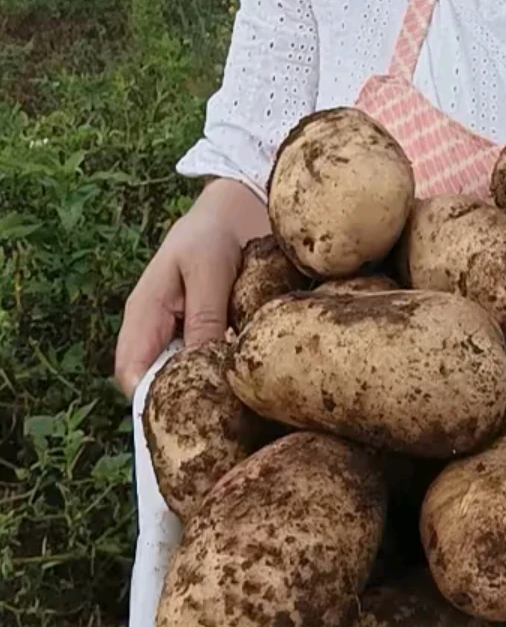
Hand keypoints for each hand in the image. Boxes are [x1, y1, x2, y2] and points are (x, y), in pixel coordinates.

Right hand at [114, 180, 270, 398]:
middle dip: (184, 401)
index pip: (131, 373)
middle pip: (158, 384)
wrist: (239, 211)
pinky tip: (253, 379)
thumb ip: (204, 316)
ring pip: (188, 378)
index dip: (152, 400)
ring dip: (211, 389)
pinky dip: (228, 374)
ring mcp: (184, 335)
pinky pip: (212, 364)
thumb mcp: (209, 271)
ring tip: (242, 398)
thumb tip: (201, 366)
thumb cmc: (215, 234)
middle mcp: (159, 331)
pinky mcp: (209, 335)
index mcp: (145, 314)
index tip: (187, 415)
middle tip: (224, 413)